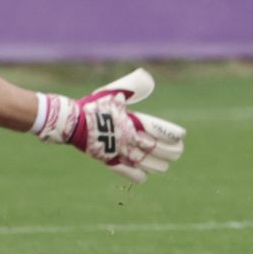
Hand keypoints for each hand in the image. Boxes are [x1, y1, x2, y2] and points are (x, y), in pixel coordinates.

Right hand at [35, 68, 186, 181]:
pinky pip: (124, 170)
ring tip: (166, 166)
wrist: (70, 122)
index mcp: (130, 120)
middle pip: (153, 147)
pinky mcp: (107, 159)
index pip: (156, 128)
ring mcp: (117, 150)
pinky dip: (135, 174)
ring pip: (142, 161)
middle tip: (178, 152)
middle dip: (168, 150)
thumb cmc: (91, 106)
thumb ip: (130, 87)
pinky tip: (144, 177)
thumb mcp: (111, 94)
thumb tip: (145, 77)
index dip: (169, 133)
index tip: (182, 136)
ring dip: (156, 164)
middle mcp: (127, 137)